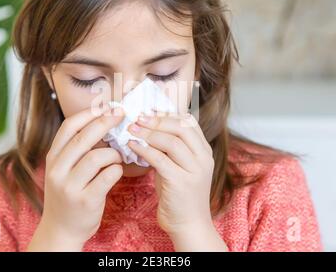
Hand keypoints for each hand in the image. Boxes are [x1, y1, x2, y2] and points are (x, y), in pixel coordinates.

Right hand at [28, 105, 124, 250]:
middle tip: (121, 115)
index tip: (106, 106)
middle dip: (105, 122)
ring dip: (114, 153)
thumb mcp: (63, 170)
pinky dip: (117, 170)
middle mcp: (58, 170)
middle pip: (84, 138)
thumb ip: (76, 150)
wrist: (61, 230)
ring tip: (119, 156)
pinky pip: (108, 176)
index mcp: (53, 158)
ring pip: (97, 157)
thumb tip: (103, 123)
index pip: (69, 127)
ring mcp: (70, 186)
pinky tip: (118, 171)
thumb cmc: (68, 195)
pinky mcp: (86, 200)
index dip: (89, 113)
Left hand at [127, 112, 215, 237]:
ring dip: (148, 132)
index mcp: (204, 151)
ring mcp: (194, 170)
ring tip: (131, 129)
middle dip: (157, 119)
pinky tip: (131, 145)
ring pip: (172, 141)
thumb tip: (148, 126)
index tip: (148, 110)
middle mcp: (203, 158)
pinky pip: (160, 159)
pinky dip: (143, 149)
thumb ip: (169, 148)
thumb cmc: (179, 195)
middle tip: (138, 117)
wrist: (188, 225)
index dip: (167, 113)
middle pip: (181, 127)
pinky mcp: (181, 183)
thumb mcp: (178, 166)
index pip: (189, 122)